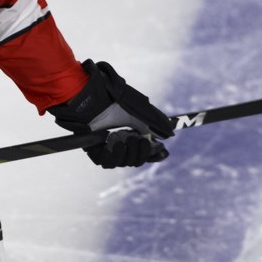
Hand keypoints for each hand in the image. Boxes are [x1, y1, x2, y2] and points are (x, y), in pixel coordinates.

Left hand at [48, 60, 172, 167]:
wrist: (94, 99)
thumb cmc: (113, 103)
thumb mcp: (136, 113)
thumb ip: (151, 124)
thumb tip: (167, 136)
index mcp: (129, 136)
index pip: (143, 152)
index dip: (153, 154)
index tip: (163, 152)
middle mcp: (118, 144)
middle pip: (135, 160)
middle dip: (141, 152)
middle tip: (141, 139)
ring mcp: (106, 149)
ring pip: (123, 163)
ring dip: (129, 153)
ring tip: (128, 138)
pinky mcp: (94, 152)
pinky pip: (107, 163)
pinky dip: (115, 155)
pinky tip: (117, 143)